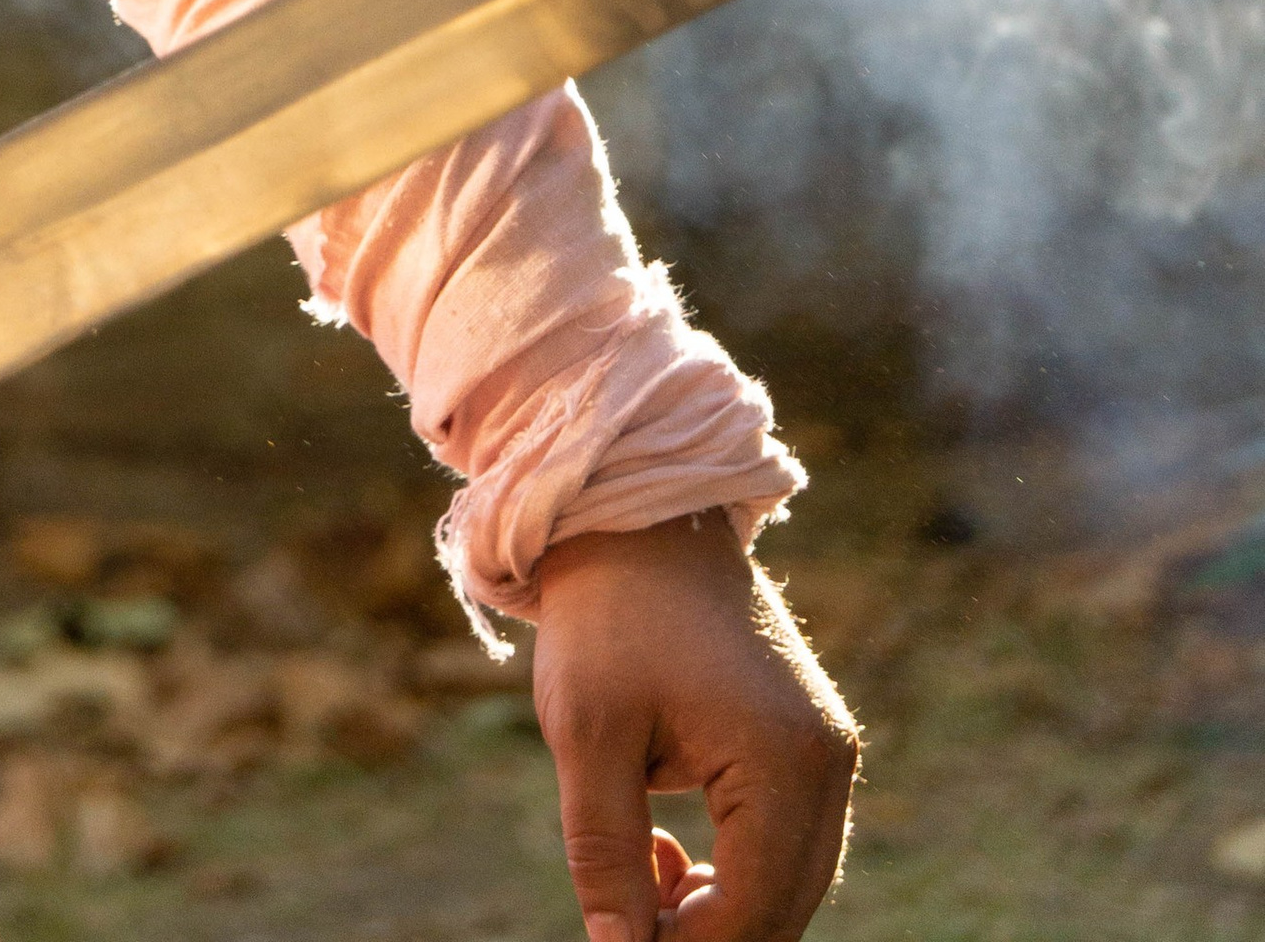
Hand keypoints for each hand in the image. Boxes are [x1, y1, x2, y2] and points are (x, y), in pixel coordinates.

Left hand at [530, 509, 856, 940]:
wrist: (636, 512)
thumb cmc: (606, 611)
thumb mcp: (586, 731)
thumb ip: (605, 853)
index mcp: (786, 761)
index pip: (753, 914)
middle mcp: (827, 761)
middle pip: (782, 911)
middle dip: (704, 935)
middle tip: (624, 920)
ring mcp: (825, 749)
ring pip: (786, 884)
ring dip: (717, 906)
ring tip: (638, 871)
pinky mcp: (807, 740)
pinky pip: (782, 841)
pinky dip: (731, 867)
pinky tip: (663, 850)